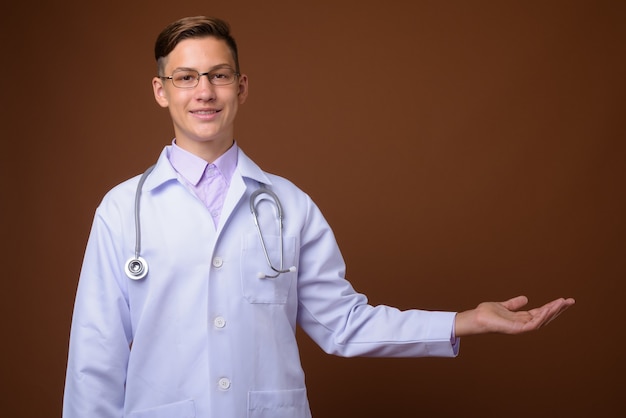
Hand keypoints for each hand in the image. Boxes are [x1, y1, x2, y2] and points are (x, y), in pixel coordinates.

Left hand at [454, 295, 574, 336]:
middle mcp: (524, 323)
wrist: (476, 318)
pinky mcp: (517, 329)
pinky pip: (533, 324)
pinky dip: (541, 317)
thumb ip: (515, 303)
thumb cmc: (488, 313)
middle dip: (558, 309)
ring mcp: (522, 327)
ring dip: (553, 311)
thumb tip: (525, 298)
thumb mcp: (505, 306)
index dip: (553, 306)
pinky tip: (548, 309)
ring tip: (562, 303)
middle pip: (546, 316)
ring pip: (542, 320)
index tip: (564, 300)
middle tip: (571, 301)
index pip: (542, 312)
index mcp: (523, 318)